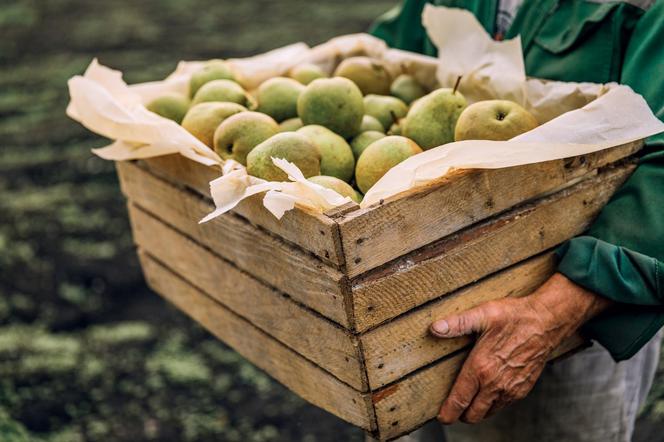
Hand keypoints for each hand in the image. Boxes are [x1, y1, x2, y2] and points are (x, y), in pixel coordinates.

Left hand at [429, 272, 611, 424]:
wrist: (546, 322)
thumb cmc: (514, 316)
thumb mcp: (482, 314)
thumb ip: (457, 324)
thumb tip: (435, 329)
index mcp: (481, 368)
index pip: (459, 400)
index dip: (448, 412)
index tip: (441, 417)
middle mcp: (495, 384)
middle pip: (473, 414)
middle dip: (460, 414)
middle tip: (452, 408)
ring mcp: (511, 389)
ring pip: (488, 412)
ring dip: (477, 410)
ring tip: (468, 399)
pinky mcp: (522, 389)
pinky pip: (503, 405)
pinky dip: (492, 404)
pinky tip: (487, 391)